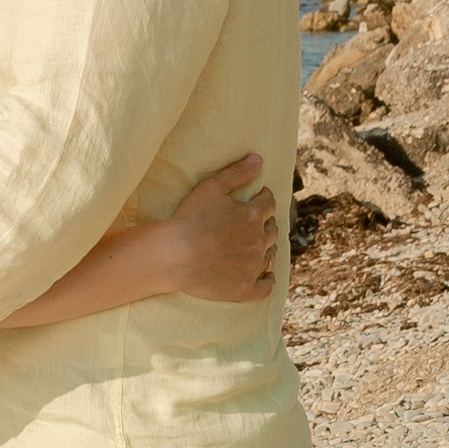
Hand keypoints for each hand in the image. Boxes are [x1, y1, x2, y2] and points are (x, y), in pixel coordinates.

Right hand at [140, 152, 278, 304]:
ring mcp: (253, 266)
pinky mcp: (245, 288)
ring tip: (261, 246)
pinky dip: (268, 280)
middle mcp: (259, 240)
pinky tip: (267, 277)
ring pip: (270, 255)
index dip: (264, 198)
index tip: (260, 197)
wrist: (176, 256)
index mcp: (253, 215)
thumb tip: (259, 159)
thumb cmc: (190, 219)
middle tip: (259, 222)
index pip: (268, 203)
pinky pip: (266, 286)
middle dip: (266, 223)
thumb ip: (237, 172)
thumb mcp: (211, 187)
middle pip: (272, 230)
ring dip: (268, 248)